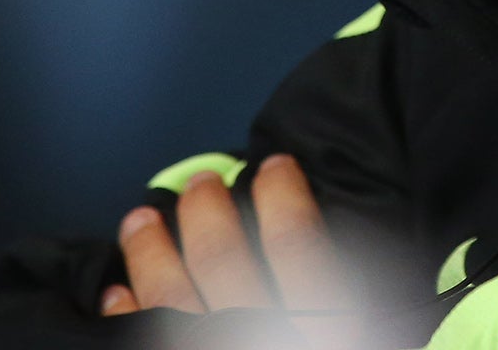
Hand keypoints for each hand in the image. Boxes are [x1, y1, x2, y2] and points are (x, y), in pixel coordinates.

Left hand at [102, 153, 354, 339]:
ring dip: (150, 251)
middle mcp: (260, 336)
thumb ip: (363, 295)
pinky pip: (140, 337)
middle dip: (205, 211)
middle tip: (199, 184)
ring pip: (168, 296)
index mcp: (323, 324)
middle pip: (221, 259)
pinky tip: (118, 291)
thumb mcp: (379, 326)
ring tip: (139, 220)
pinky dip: (124, 312)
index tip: (275, 165)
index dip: (282, 194)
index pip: (295, 240)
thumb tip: (362, 245)